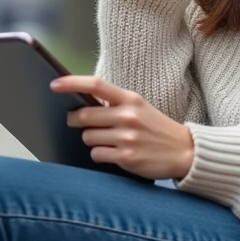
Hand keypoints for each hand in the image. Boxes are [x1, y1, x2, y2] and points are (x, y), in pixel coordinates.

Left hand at [52, 75, 194, 179]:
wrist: (185, 151)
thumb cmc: (156, 128)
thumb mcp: (140, 108)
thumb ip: (114, 105)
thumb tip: (80, 106)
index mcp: (130, 99)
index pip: (96, 85)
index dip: (72, 83)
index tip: (54, 84)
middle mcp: (128, 116)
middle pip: (84, 116)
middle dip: (76, 121)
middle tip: (78, 123)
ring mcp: (127, 137)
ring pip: (88, 137)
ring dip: (91, 140)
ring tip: (107, 140)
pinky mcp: (127, 157)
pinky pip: (97, 155)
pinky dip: (101, 155)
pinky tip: (114, 153)